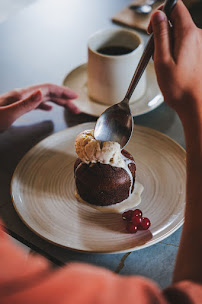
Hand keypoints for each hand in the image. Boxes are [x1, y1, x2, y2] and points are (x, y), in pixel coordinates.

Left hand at [0, 83, 78, 131]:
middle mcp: (23, 96)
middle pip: (48, 93)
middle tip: (76, 108)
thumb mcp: (8, 115)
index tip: (75, 97)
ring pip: (44, 98)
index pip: (48, 89)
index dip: (63, 92)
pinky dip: (46, 105)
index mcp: (22, 95)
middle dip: (64, 99)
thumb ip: (26, 104)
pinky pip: (36, 104)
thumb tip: (43, 93)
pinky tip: (49, 109)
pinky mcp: (18, 107)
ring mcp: (20, 101)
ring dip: (58, 102)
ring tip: (68, 108)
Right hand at [148, 1, 201, 117]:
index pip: (175, 7)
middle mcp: (198, 36)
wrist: (195, 104)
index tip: (153, 29)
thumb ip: (160, 35)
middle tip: (157, 52)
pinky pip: (186, 44)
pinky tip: (173, 66)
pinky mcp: (200, 54)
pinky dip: (176, 51)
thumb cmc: (179, 88)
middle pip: (177, 21)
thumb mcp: (162, 60)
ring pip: (180, 34)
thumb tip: (158, 15)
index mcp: (188, 35)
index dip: (161, 13)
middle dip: (163, 32)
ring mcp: (200, 45)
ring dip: (169, 44)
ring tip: (165, 63)